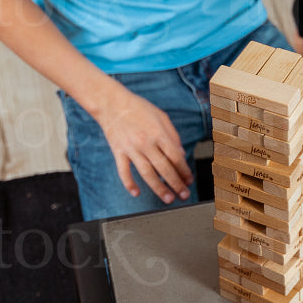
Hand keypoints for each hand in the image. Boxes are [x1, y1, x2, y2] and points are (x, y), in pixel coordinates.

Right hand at [90, 84, 192, 203]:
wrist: (112, 103)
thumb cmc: (139, 108)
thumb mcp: (162, 116)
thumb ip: (173, 136)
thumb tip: (181, 154)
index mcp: (159, 133)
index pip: (175, 156)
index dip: (184, 170)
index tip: (189, 180)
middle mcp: (146, 142)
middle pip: (164, 168)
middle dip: (176, 184)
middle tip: (184, 195)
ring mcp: (131, 148)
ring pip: (146, 173)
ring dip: (158, 188)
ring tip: (168, 199)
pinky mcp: (118, 152)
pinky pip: (123, 171)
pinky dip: (129, 184)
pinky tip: (136, 193)